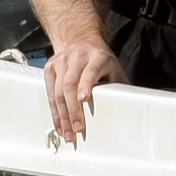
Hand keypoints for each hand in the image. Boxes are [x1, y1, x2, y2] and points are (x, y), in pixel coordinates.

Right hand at [42, 17, 117, 144]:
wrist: (83, 42)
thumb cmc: (102, 61)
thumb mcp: (114, 70)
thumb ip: (117, 87)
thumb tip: (125, 111)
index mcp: (98, 56)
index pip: (90, 71)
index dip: (86, 85)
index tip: (84, 99)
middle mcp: (78, 56)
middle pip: (70, 85)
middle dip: (73, 110)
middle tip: (78, 128)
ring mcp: (62, 61)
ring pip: (58, 91)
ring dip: (62, 116)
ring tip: (68, 133)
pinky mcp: (50, 67)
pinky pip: (50, 93)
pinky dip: (55, 111)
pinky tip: (60, 124)